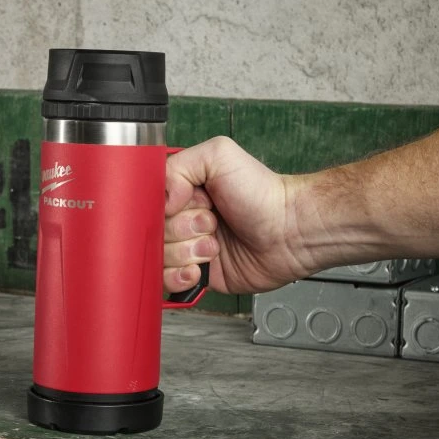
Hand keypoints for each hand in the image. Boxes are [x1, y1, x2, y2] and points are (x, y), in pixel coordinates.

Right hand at [164, 137, 309, 294]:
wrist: (290, 233)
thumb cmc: (262, 194)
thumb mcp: (219, 156)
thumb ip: (178, 166)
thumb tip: (160, 199)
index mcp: (183, 191)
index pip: (148, 202)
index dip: (163, 207)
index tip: (184, 204)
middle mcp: (183, 219)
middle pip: (153, 232)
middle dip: (182, 230)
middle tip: (211, 223)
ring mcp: (189, 248)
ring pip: (160, 257)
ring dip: (188, 253)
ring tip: (214, 246)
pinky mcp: (198, 274)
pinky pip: (169, 282)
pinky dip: (181, 277)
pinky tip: (201, 269)